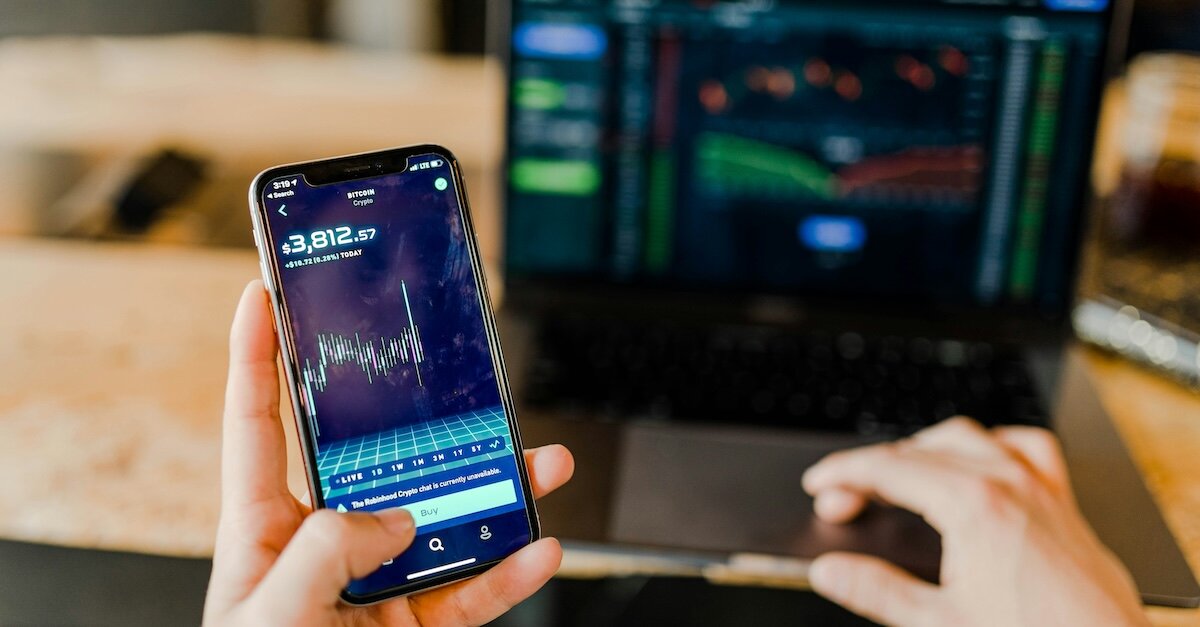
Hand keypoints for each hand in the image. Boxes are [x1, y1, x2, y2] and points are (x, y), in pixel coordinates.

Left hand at [204, 281, 574, 626]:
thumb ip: (323, 554)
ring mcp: (376, 584)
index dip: (257, 358)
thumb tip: (396, 520)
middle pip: (380, 462)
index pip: (258, 425)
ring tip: (543, 464)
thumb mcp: (267, 616)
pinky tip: (539, 549)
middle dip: (425, 418)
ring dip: (498, 493)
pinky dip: (509, 573)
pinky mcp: (416, 625)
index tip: (266, 294)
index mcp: (264, 528)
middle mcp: (325, 544)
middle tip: (458, 373)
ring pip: (446, 521)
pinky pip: (471, 590)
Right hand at [802, 417, 1148, 626]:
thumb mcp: (940, 623)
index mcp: (973, 505)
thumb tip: (831, 570)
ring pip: (969, 437)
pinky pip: (1026, 447)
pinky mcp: (1062, 503)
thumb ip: (876, 591)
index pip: (889, 469)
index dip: (844, 473)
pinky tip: (981, 460)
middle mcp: (1008, 483)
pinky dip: (993, 445)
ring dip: (924, 448)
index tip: (820, 484)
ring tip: (897, 473)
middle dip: (873, 468)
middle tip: (844, 499)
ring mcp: (1039, 488)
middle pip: (919, 450)